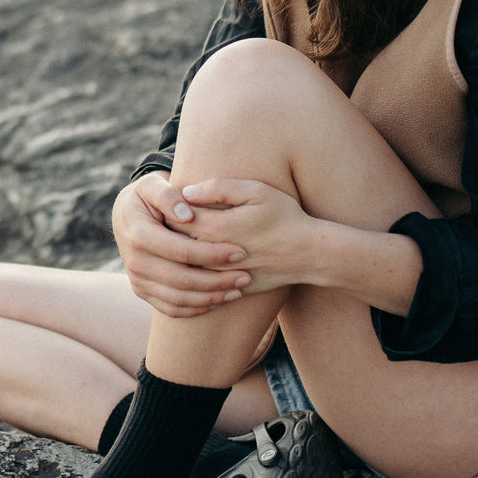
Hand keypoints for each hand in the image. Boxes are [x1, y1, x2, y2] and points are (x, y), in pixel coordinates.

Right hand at [112, 173, 249, 318]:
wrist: (128, 214)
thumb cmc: (148, 195)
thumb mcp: (153, 185)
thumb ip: (168, 195)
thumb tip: (187, 214)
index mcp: (139, 235)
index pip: (182, 251)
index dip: (212, 254)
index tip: (240, 252)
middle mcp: (135, 262)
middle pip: (182, 280)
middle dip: (217, 281)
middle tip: (245, 277)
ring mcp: (138, 280)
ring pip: (178, 299)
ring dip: (211, 298)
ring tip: (238, 292)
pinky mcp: (143, 291)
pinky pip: (170, 308)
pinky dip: (196, 308)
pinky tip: (219, 301)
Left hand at [174, 177, 314, 295]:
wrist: (307, 253)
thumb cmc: (284, 216)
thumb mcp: (256, 191)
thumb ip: (219, 188)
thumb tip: (187, 191)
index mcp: (216, 228)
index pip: (176, 217)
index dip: (169, 208)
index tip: (171, 200)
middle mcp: (213, 256)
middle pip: (175, 243)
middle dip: (169, 230)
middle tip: (170, 217)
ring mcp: (220, 277)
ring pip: (185, 266)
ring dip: (178, 254)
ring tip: (179, 238)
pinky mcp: (228, 290)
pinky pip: (200, 284)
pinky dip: (193, 273)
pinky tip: (197, 260)